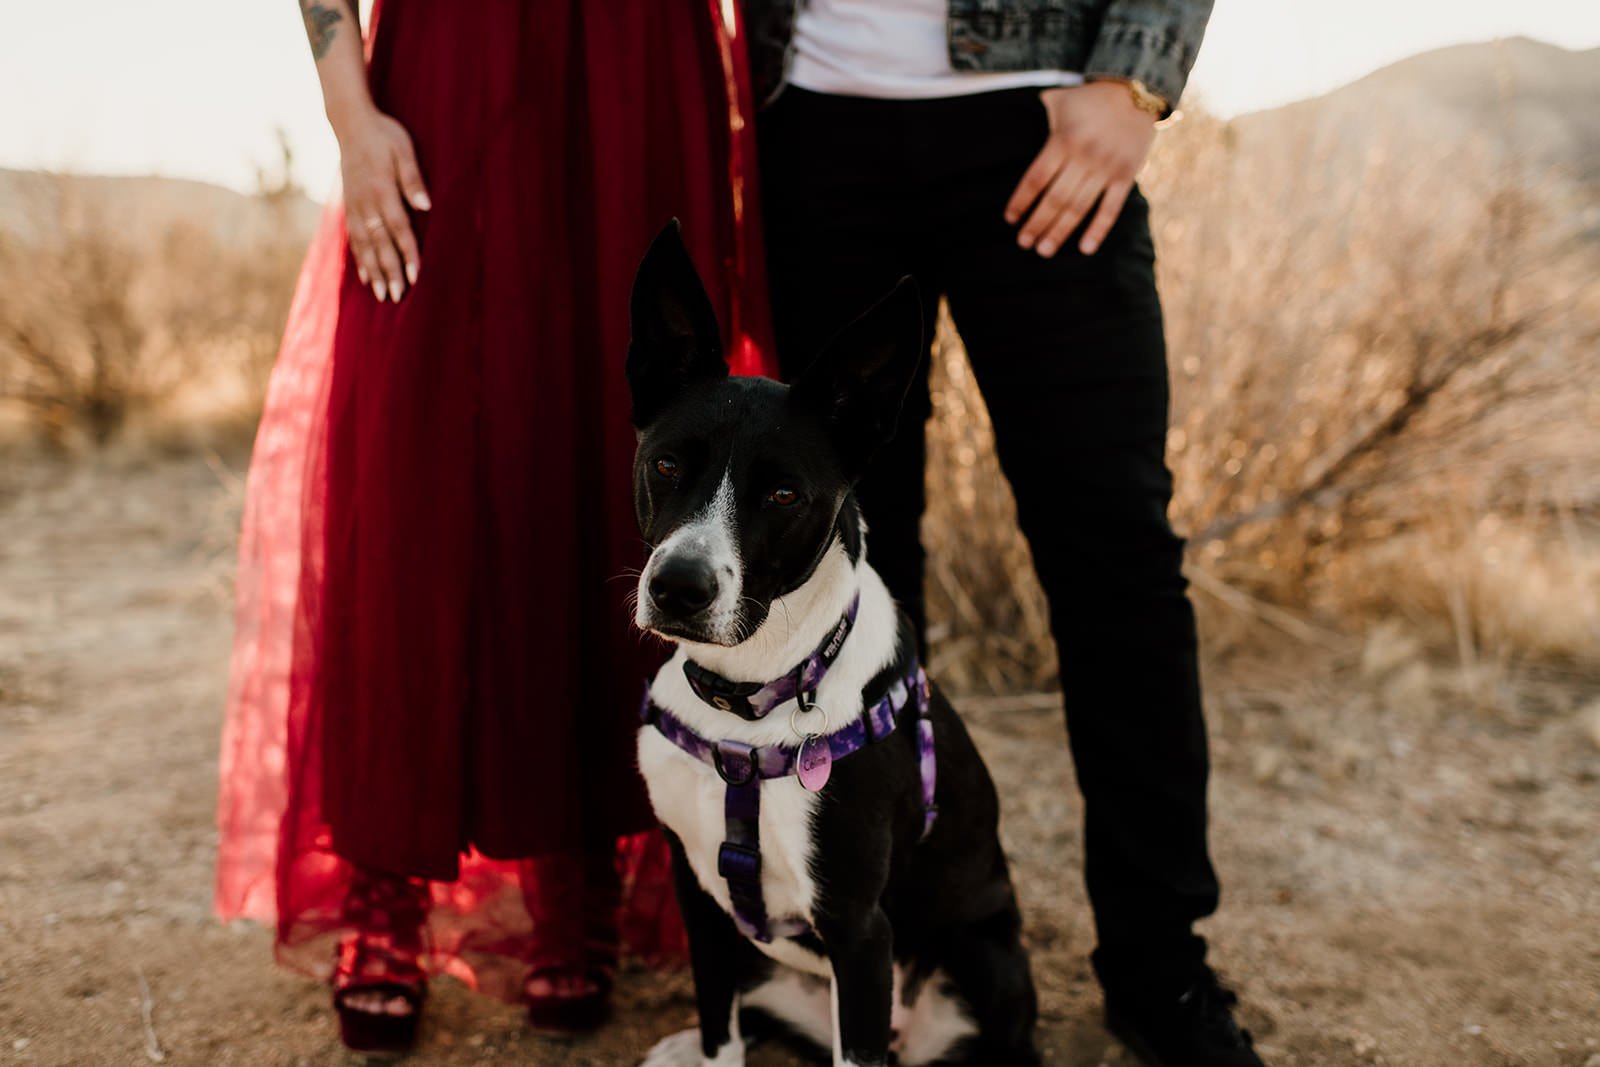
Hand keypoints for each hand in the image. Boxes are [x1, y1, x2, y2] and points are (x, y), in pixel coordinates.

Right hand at [335, 106, 430, 301]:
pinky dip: (360, 260)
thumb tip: (425, 206)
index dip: (408, 252)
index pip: (398, 227)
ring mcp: (354, 206)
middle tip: (398, 296)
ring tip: (382, 295)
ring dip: (373, 272)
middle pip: (379, 242)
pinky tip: (366, 278)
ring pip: (364, 245)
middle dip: (389, 271)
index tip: (416, 275)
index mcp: (382, 189)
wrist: (351, 124)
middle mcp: (365, 202)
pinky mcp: (348, 207)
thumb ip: (412, 179)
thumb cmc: (384, 136)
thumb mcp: (404, 150)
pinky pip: (353, 239)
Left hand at [1004, 81, 1156, 257]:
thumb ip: (1037, 117)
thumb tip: (1010, 126)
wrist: (1135, 91)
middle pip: (1054, 199)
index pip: (1035, 179)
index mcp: (1063, 140)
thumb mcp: (1058, 101)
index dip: (1021, 202)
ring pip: (1078, 207)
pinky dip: (1098, 230)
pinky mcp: (1126, 176)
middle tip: (1024, 243)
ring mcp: (1106, 168)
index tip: (1010, 220)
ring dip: (1060, 231)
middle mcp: (1083, 156)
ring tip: (1044, 250)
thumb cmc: (1089, 99)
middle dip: (1037, 224)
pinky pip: (1111, 208)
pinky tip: (1084, 249)